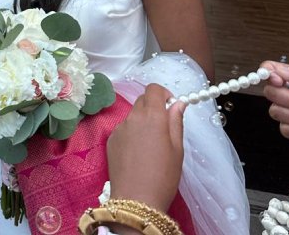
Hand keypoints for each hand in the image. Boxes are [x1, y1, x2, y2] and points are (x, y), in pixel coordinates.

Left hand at [107, 84, 185, 211]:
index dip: (163, 94)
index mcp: (152, 117)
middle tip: (164, 126)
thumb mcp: (177, 149)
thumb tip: (178, 104)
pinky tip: (138, 153)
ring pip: (132, 115)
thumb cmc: (164, 176)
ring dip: (142, 121)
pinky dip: (132, 133)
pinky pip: (123, 129)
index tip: (171, 106)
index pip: (153, 89)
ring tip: (151, 145)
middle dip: (154, 106)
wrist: (136, 200)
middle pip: (142, 100)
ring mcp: (119, 128)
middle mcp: (132, 118)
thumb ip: (176, 122)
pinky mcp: (110, 140)